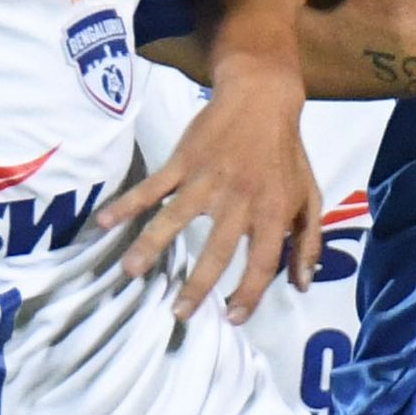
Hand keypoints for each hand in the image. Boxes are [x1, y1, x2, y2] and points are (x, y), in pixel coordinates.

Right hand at [93, 76, 322, 326]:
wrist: (261, 97)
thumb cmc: (287, 152)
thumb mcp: (310, 196)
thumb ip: (309, 243)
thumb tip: (302, 286)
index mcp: (272, 210)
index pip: (262, 262)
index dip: (249, 294)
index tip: (232, 317)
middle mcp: (239, 198)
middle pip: (217, 250)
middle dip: (197, 286)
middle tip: (179, 313)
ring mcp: (207, 179)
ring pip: (175, 219)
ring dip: (150, 246)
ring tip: (129, 272)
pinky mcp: (184, 162)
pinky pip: (152, 186)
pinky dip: (127, 203)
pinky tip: (105, 221)